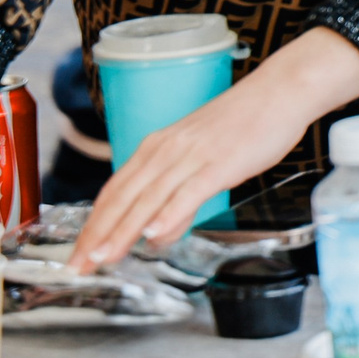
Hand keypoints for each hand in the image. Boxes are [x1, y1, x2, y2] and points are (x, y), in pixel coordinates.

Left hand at [68, 28, 358, 271]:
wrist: (280, 90)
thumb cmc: (244, 123)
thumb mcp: (201, 158)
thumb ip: (176, 194)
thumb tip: (157, 231)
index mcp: (157, 147)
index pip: (114, 191)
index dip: (93, 225)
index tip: (78, 254)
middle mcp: (166, 149)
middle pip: (123, 197)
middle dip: (98, 235)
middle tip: (79, 266)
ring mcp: (192, 155)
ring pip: (149, 198)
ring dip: (124, 230)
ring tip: (105, 258)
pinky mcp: (219, 161)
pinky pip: (189, 191)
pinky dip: (170, 214)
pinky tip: (156, 234)